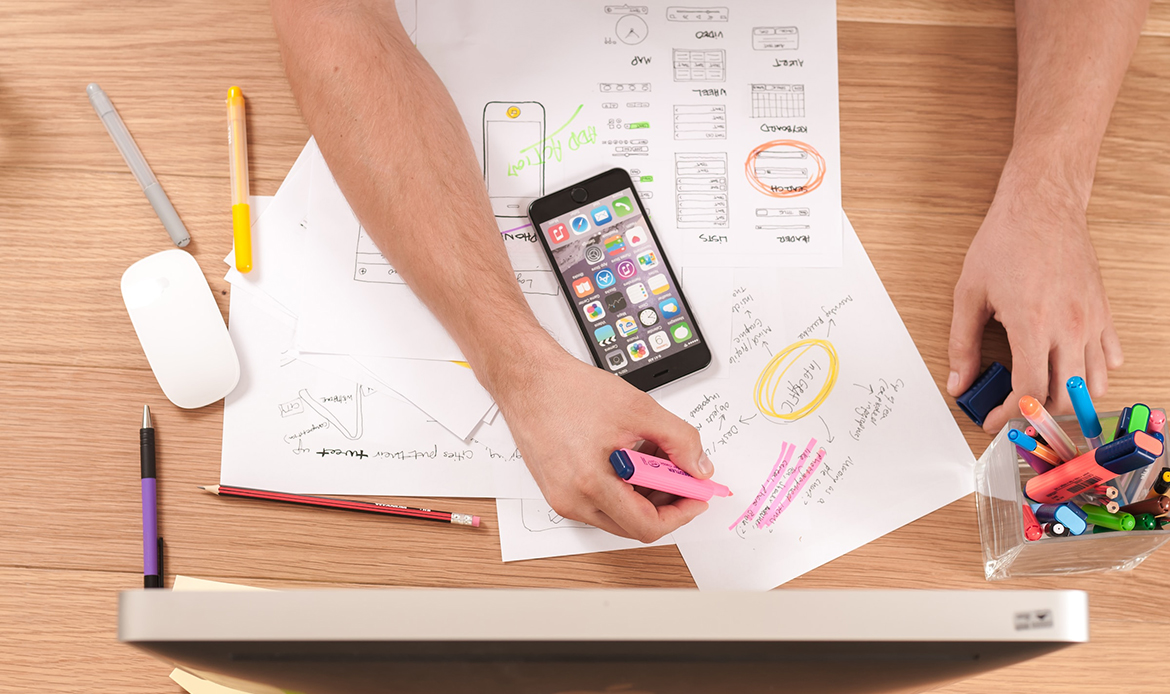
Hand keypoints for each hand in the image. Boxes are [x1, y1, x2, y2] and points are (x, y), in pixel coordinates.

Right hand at [492, 342, 712, 542]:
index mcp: (591, 484)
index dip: (681, 514)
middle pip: (634, 525)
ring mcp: (562, 498)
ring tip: (653, 455)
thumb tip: (699, 468)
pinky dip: (623, 487)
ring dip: (644, 493)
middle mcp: (572, 500)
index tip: (696, 496)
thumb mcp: (639, 408)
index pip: (647, 526)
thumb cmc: (568, 390)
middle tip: (681, 474)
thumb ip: (679, 440)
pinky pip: (600, 503)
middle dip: (665, 502)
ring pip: (618, 515)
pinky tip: (631, 456)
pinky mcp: (557, 491)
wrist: (527, 379)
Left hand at [947, 168, 1122, 432]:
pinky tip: (1068, 368)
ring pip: (1093, 385)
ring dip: (1067, 399)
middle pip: (1064, 398)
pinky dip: (1092, 374)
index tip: (992, 420)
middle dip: (1037, 414)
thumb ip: (962, 344)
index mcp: (1033, 325)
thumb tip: (959, 383)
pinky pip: (1109, 358)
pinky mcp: (1104, 311)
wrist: (1042, 206)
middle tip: (1013, 411)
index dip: (1009, 415)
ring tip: (1040, 394)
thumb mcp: (969, 294)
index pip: (1029, 392)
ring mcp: (1092, 321)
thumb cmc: (1004, 242)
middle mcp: (1069, 327)